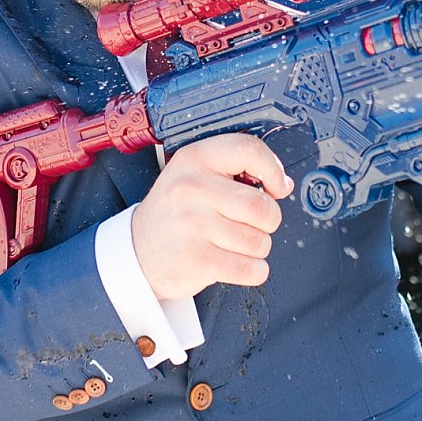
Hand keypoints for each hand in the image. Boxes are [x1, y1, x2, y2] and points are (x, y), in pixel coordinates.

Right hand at [131, 133, 290, 301]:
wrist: (138, 251)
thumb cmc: (175, 212)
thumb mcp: (194, 174)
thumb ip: (236, 169)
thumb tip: (282, 184)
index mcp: (194, 159)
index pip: (248, 150)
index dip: (273, 170)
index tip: (277, 186)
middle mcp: (191, 189)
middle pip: (262, 206)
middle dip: (268, 220)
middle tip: (252, 222)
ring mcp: (192, 226)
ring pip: (259, 241)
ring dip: (257, 247)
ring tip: (233, 242)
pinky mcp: (198, 260)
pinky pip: (251, 269)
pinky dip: (254, 271)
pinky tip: (236, 262)